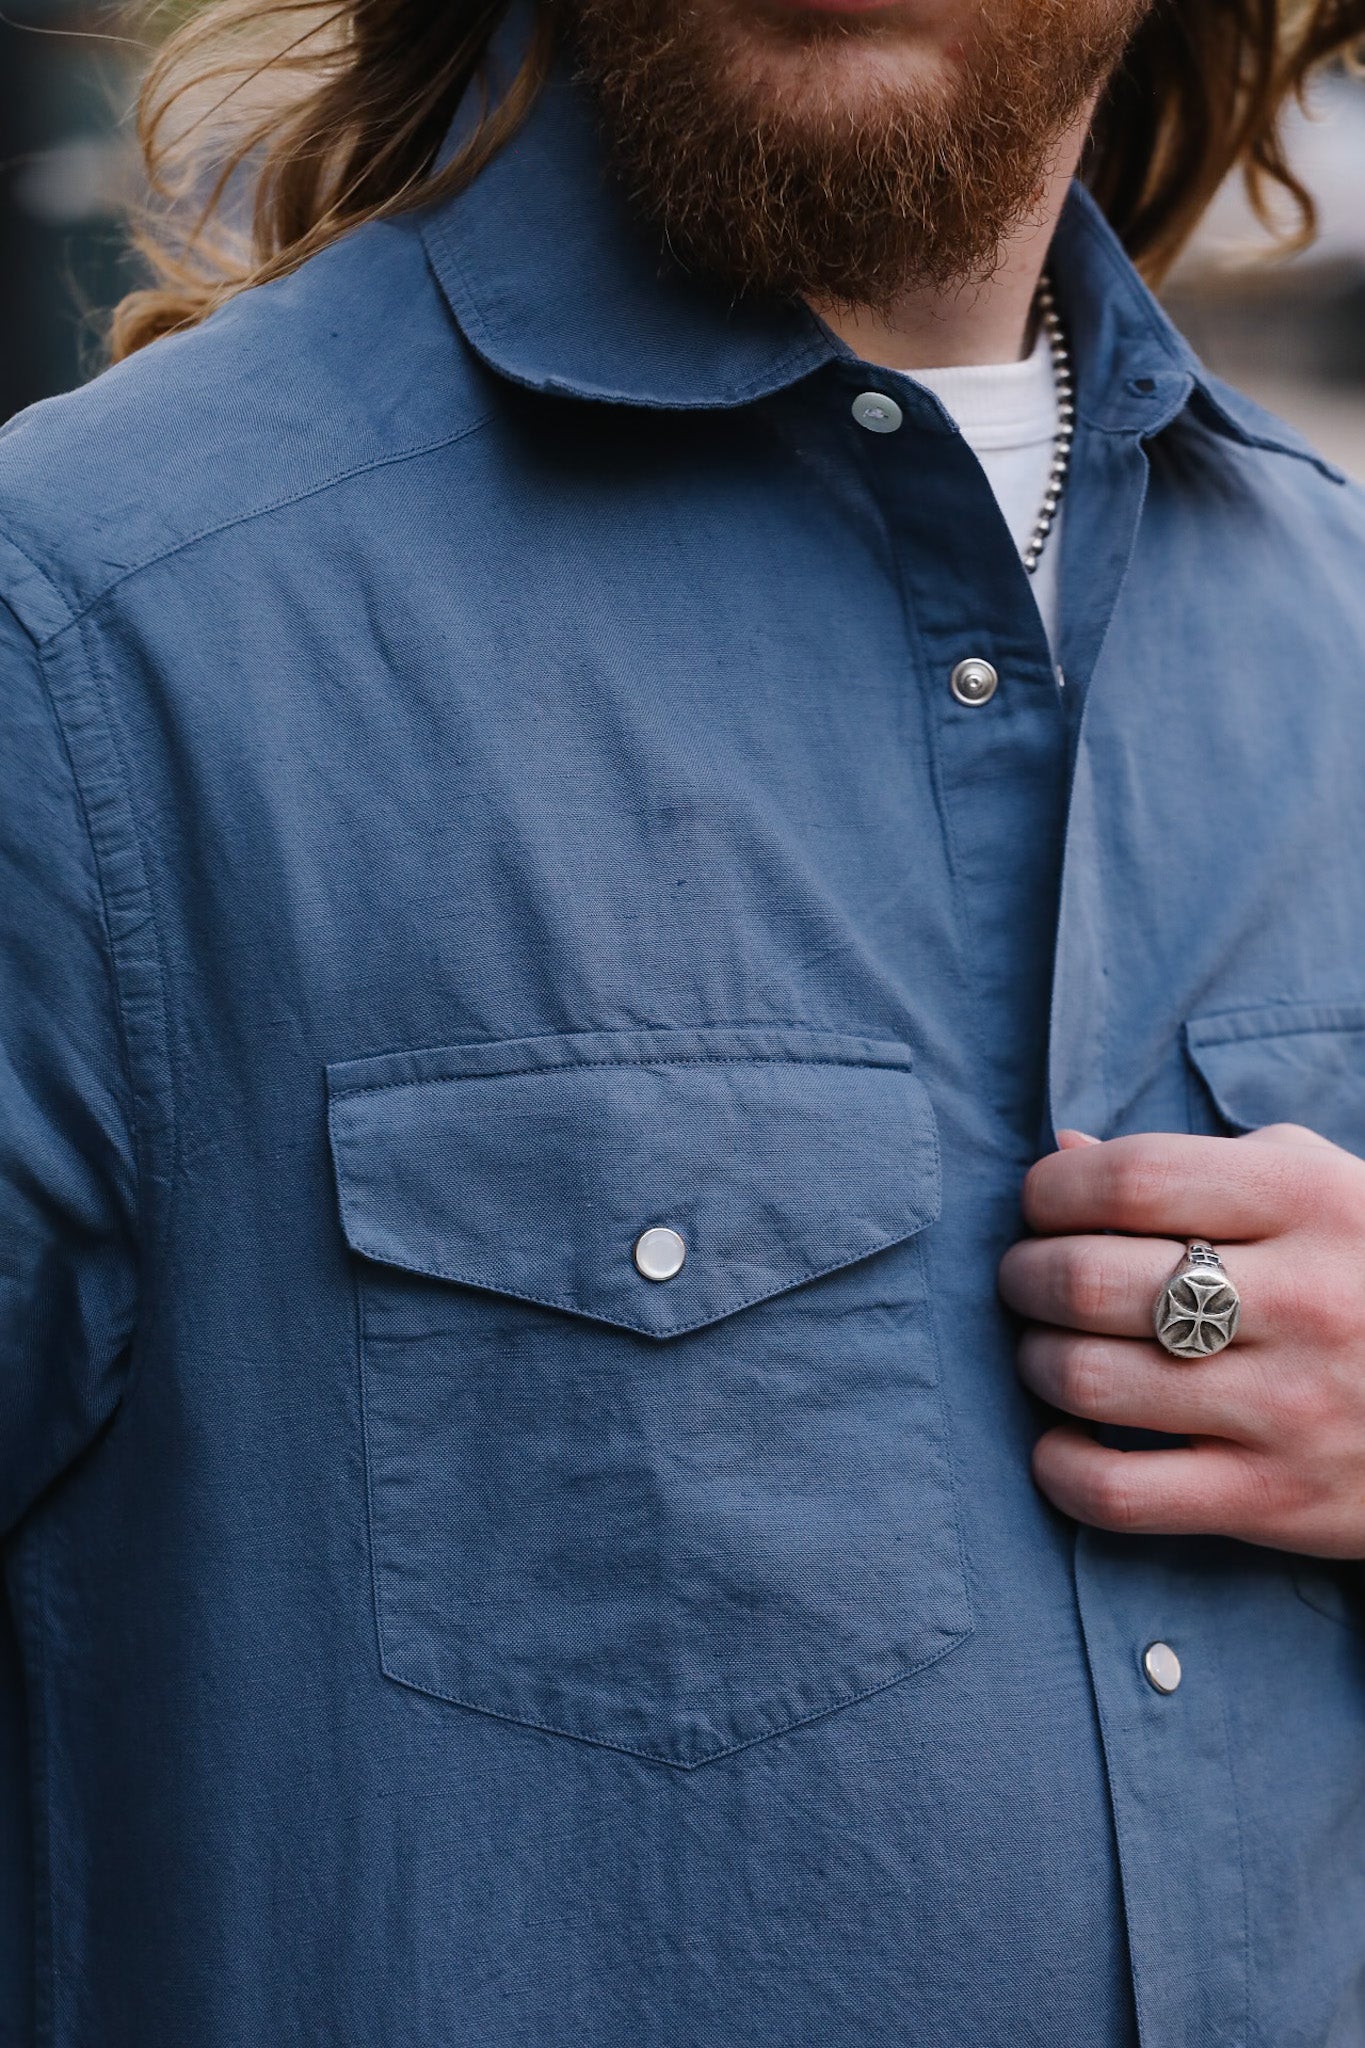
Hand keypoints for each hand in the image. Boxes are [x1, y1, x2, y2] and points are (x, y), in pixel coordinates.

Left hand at [997, 1124, 1364, 1557]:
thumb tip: (1064, 1151)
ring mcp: (1289, 1408)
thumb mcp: (1319, 1189)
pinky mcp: (1276, 1501)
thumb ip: (1194, 1165)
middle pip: (1089, 1279)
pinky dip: (1059, 1466)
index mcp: (1309, 1202)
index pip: (1129, 1180)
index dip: (1053, 1190)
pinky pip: (1118, 1493)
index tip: (1042, 1205)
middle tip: (1026, 1280)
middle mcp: (1302, 1300)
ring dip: (1035, 1361)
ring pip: (1089, 1380)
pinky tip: (1062, 1441)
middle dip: (1025, 1276)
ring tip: (1048, 1350)